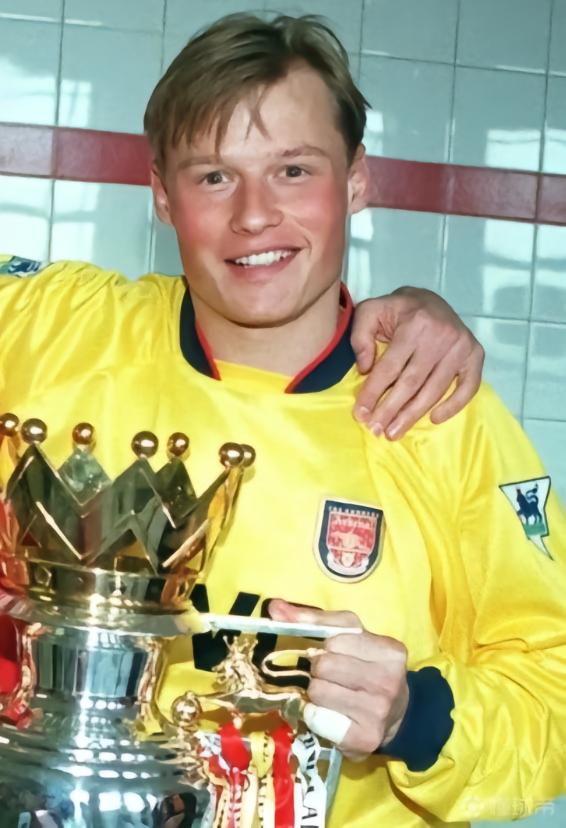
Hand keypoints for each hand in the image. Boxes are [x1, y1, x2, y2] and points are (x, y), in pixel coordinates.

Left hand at [268, 599, 408, 759]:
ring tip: (331, 695)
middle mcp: (388, 681)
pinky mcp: (365, 738)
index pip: (335, 639)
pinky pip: (317, 718)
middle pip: (325, 666)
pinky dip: (315, 716)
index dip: (326, 646)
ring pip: (318, 691)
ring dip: (315, 693)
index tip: (331, 653)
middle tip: (329, 676)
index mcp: (389, 651)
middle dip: (318, 670)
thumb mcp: (350, 637)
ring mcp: (379, 712)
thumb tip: (274, 607)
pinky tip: (331, 715)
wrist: (397, 715)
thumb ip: (314, 619)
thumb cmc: (368, 668)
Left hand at [351, 287, 483, 439]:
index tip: (360, 414)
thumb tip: (365, 369)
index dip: (373, 393)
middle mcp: (441, 336)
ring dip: (413, 415)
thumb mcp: (370, 312)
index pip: (390, 367)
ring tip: (394, 432)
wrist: (429, 299)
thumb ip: (360, 337)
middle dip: (391, 410)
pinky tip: (433, 418)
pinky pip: (468, 387)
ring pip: (434, 389)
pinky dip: (453, 406)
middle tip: (376, 430)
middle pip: (412, 383)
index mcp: (414, 325)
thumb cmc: (396, 310)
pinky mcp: (475, 354)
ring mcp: (461, 346)